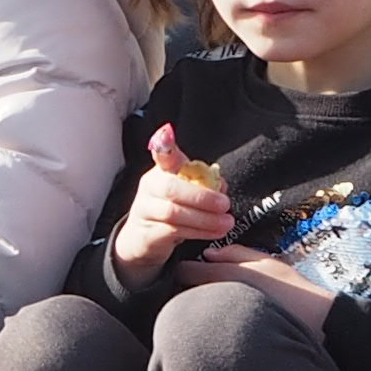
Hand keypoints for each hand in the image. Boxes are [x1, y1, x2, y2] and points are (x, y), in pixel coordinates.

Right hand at [110, 122, 232, 280]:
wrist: (144, 238)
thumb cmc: (171, 208)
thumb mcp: (186, 190)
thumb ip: (203, 183)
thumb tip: (222, 186)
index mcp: (161, 171)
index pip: (161, 154)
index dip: (164, 144)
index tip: (166, 132)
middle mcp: (149, 187)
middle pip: (170, 188)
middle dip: (202, 197)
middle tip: (225, 204)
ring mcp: (145, 211)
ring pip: (174, 214)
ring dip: (205, 219)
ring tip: (226, 222)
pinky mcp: (147, 233)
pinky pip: (174, 232)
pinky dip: (199, 233)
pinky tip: (215, 233)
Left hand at [173, 244, 337, 328]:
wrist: (314, 324)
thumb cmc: (293, 291)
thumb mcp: (267, 262)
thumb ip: (235, 253)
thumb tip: (209, 254)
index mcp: (222, 277)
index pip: (184, 271)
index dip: (187, 268)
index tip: (195, 269)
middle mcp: (215, 299)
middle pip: (184, 293)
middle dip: (189, 289)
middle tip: (206, 287)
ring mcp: (218, 322)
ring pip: (194, 312)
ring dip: (198, 307)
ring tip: (218, 306)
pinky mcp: (225, 340)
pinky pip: (206, 328)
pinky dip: (209, 324)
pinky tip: (227, 323)